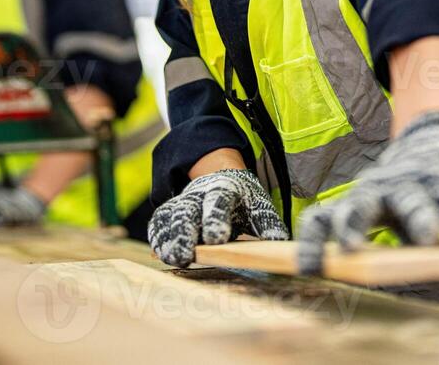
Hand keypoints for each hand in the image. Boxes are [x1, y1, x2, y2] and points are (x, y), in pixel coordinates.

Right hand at [148, 168, 288, 267]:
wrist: (221, 179)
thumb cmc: (242, 199)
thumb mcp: (258, 205)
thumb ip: (268, 222)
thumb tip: (281, 240)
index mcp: (224, 189)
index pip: (219, 201)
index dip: (216, 218)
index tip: (218, 239)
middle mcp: (199, 193)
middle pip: (188, 210)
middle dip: (186, 232)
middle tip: (187, 255)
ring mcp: (182, 201)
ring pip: (170, 217)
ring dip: (169, 238)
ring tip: (173, 259)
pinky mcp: (169, 211)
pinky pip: (159, 222)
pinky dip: (158, 237)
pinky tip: (161, 253)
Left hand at [295, 110, 438, 275]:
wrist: (430, 145)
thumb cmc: (399, 197)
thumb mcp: (380, 219)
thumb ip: (379, 251)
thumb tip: (379, 280)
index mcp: (355, 203)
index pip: (323, 219)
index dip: (312, 244)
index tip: (309, 270)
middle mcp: (377, 189)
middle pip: (360, 203)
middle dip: (354, 224)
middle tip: (351, 248)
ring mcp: (409, 181)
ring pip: (411, 200)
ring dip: (420, 219)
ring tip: (428, 239)